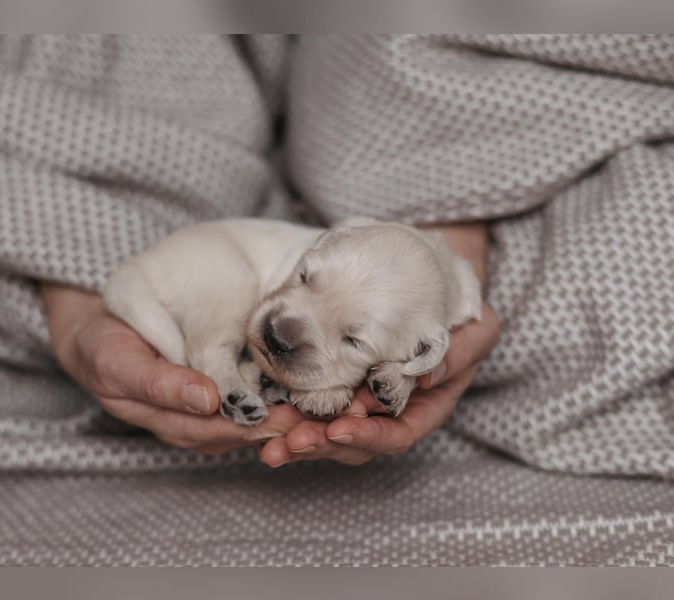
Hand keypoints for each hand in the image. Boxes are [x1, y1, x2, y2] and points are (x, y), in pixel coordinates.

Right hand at [41, 283, 305, 454]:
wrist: (94, 337)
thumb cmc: (103, 350)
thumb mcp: (120, 364)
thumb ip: (159, 384)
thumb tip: (207, 401)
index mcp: (170, 423)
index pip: (220, 432)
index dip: (256, 427)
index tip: (289, 416)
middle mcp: (190, 425)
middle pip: (242, 432)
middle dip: (278, 427)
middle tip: (314, 414)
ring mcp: (201, 413)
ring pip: (248, 424)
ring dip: (281, 419)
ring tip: (314, 407)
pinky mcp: (212, 396)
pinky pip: (246, 404)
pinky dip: (272, 400)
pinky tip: (295, 389)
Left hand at [258, 222, 500, 466]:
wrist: (431, 287)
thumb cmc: (458, 313)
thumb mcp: (476, 330)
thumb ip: (458, 354)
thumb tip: (428, 378)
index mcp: (424, 407)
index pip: (396, 434)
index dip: (368, 437)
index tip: (338, 429)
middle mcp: (387, 412)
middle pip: (353, 442)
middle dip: (319, 445)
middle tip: (287, 442)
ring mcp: (359, 401)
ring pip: (325, 431)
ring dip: (296, 437)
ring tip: (266, 442)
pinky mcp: (334, 383)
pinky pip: (309, 405)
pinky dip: (287, 414)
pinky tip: (261, 419)